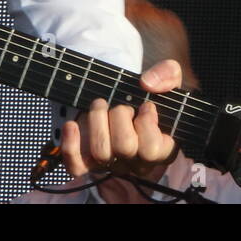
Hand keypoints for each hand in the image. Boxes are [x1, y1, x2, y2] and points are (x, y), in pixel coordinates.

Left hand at [57, 58, 182, 200]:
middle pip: (124, 147)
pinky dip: (71, 145)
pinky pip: (77, 166)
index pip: (152, 150)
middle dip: (120, 115)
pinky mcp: (90, 163)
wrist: (127, 101)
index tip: (145, 106)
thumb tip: (147, 84)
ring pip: (101, 153)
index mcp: (162, 150)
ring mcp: (113, 164)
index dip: (147, 123)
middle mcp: (137, 162)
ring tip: (100, 104)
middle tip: (120, 104)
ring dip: (97, 119)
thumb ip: (168, 74)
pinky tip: (72, 124)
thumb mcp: (169, 78)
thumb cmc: (151, 96)